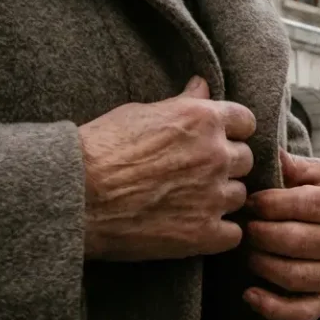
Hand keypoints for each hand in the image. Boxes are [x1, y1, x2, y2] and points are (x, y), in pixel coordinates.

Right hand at [79, 76, 254, 260]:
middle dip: (225, 165)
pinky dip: (218, 233)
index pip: (246, 121)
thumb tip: (202, 85)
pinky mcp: (204, 232)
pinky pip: (232, 233)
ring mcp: (213, 195)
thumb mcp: (139, 113)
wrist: (74, 195)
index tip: (218, 140)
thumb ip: (181, 103)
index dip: (233, 132)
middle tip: (194, 174)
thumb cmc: (98, 149)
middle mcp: (216, 155)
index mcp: (203, 120)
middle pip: (244, 159)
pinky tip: (195, 228)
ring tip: (188, 202)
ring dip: (220, 198)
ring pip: (238, 195)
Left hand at [241, 151, 319, 319]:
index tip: (249, 201)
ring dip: (259, 263)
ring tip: (248, 249)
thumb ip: (298, 167)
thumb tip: (272, 154)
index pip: (306, 204)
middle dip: (259, 233)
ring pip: (292, 276)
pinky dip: (270, 306)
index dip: (269, 203)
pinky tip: (249, 292)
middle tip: (243, 227)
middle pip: (295, 241)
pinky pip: (299, 313)